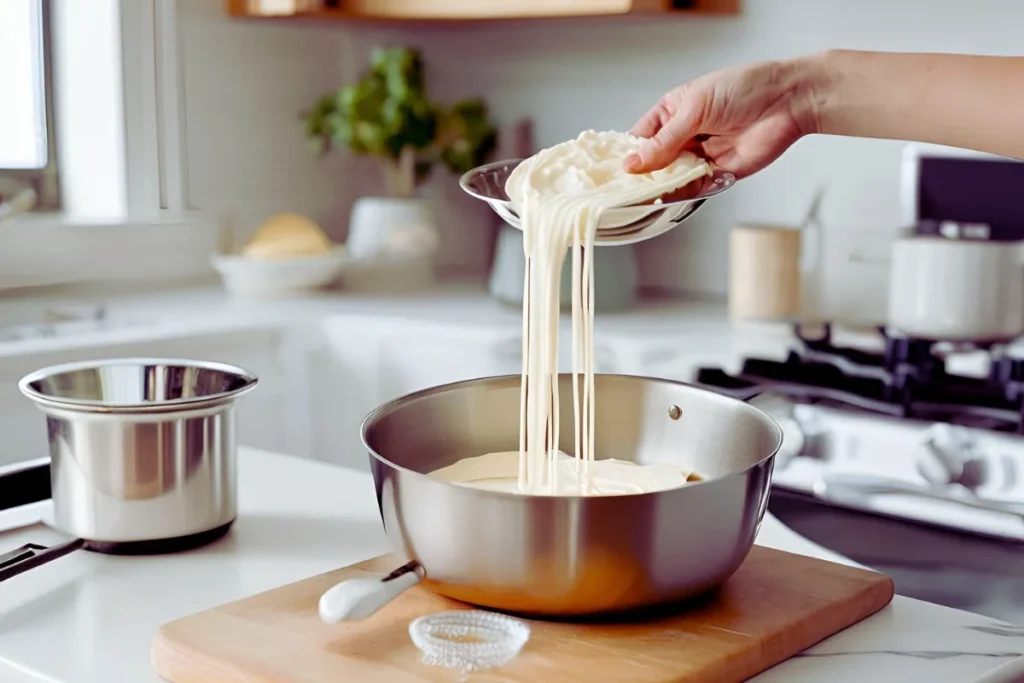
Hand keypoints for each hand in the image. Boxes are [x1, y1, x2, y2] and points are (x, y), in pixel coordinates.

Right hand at [625, 58, 816, 177]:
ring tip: (645, 196)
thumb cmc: (742, 90)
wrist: (787, 102)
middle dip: (642, 176)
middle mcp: (683, 136)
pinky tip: (670, 198)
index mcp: (671, 113)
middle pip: (653, 163)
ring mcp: (699, 156)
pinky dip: (682, 194)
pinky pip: (694, 188)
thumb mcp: (694, 109)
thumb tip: (633, 164)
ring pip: (671, 178)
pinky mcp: (718, 174)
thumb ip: (664, 141)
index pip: (639, 138)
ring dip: (660, 187)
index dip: (627, 155)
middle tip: (625, 191)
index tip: (613, 172)